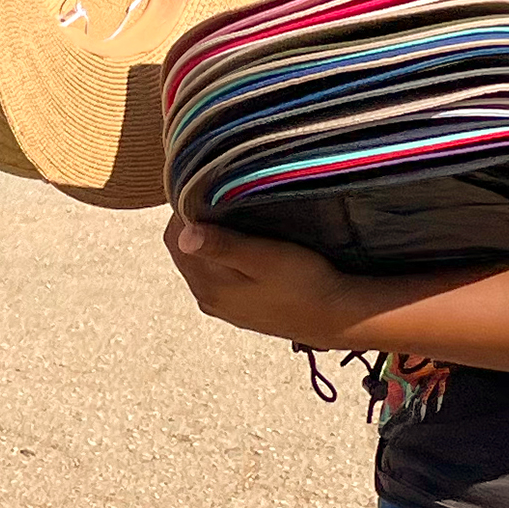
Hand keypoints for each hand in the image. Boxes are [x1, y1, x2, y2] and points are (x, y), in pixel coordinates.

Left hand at [163, 213, 356, 342]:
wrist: (334, 318)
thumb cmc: (304, 283)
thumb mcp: (266, 258)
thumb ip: (224, 246)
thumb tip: (185, 233)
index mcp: (208, 286)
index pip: (174, 239)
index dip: (182, 211)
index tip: (202, 189)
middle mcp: (207, 298)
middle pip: (183, 251)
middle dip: (192, 223)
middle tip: (216, 196)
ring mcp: (221, 306)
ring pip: (198, 263)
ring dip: (206, 239)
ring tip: (229, 216)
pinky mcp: (237, 308)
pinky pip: (214, 275)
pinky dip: (218, 256)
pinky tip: (240, 244)